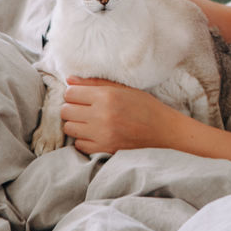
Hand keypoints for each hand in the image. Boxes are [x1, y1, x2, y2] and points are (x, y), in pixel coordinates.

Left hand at [61, 77, 177, 154]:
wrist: (164, 132)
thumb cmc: (145, 107)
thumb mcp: (123, 89)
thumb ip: (95, 83)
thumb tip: (69, 80)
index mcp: (107, 96)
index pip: (70, 93)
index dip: (75, 94)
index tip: (83, 97)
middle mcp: (102, 116)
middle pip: (66, 111)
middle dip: (73, 108)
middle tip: (86, 109)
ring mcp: (102, 135)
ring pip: (69, 128)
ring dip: (77, 124)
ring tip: (91, 122)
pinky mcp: (104, 150)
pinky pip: (79, 144)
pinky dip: (84, 139)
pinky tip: (96, 134)